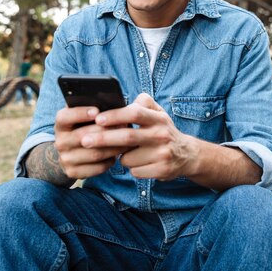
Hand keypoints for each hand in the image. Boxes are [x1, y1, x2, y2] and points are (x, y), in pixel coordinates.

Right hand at [54, 106, 131, 178]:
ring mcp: (65, 158)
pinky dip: (109, 161)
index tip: (97, 110)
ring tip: (128, 142)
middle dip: (106, 131)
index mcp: (61, 124)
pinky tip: (118, 155)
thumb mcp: (84, 117)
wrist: (71, 154)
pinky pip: (96, 168)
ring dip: (113, 147)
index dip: (80, 113)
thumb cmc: (85, 128)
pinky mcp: (73, 172)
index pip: (65, 117)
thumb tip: (108, 99)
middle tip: (125, 125)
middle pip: (83, 136)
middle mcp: (60, 141)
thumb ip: (93, 108)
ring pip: (94, 153)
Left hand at [81, 93, 199, 180]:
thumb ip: (143, 103)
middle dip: (103, 139)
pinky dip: (132, 167)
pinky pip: (135, 171)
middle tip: (85, 140)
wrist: (187, 154)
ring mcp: (163, 154)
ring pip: (127, 158)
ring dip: (120, 157)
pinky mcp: (162, 170)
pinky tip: (140, 163)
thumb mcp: (158, 112)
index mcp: (158, 118)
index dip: (116, 115)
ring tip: (127, 152)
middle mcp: (162, 134)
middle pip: (128, 137)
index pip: (135, 113)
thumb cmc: (163, 130)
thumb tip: (121, 101)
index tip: (98, 118)